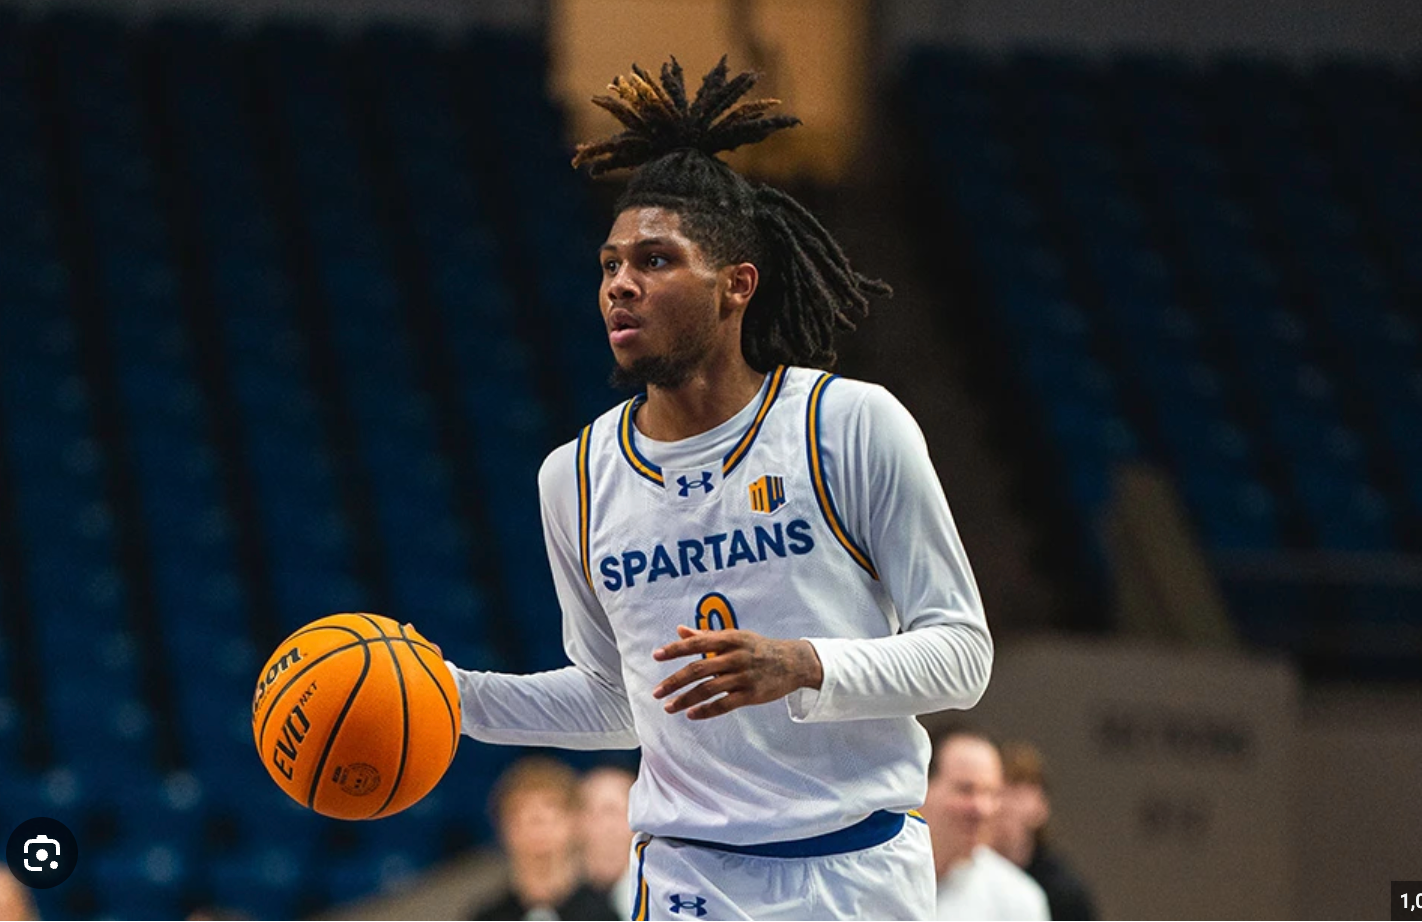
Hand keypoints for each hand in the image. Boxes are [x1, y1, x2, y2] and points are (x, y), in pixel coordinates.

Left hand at [652, 625, 823, 719]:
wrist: (793, 662)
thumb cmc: (758, 647)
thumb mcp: (735, 637)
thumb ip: (706, 635)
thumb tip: (679, 631)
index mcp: (730, 639)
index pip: (697, 643)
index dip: (675, 649)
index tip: (656, 656)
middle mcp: (736, 656)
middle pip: (699, 669)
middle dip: (674, 681)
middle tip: (656, 692)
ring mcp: (744, 676)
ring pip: (708, 689)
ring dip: (685, 699)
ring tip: (668, 707)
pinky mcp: (751, 694)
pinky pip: (724, 705)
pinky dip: (706, 710)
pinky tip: (691, 714)